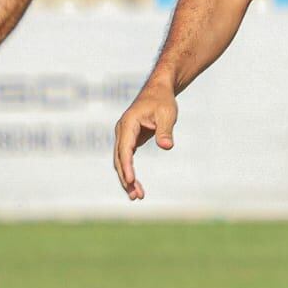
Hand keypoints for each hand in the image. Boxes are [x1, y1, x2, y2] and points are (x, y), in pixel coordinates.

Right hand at [112, 84, 177, 202]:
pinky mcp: (129, 140)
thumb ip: (166, 131)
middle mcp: (121, 130)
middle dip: (126, 178)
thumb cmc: (163, 101)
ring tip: (137, 196)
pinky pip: (126, 159)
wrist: (158, 91)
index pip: (125, 148)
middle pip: (119, 159)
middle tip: (136, 196)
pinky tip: (135, 185)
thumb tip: (167, 146)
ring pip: (121, 161)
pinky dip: (129, 172)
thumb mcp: (167, 114)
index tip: (130, 180)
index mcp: (128, 123)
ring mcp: (123, 136)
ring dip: (126, 179)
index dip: (127, 165)